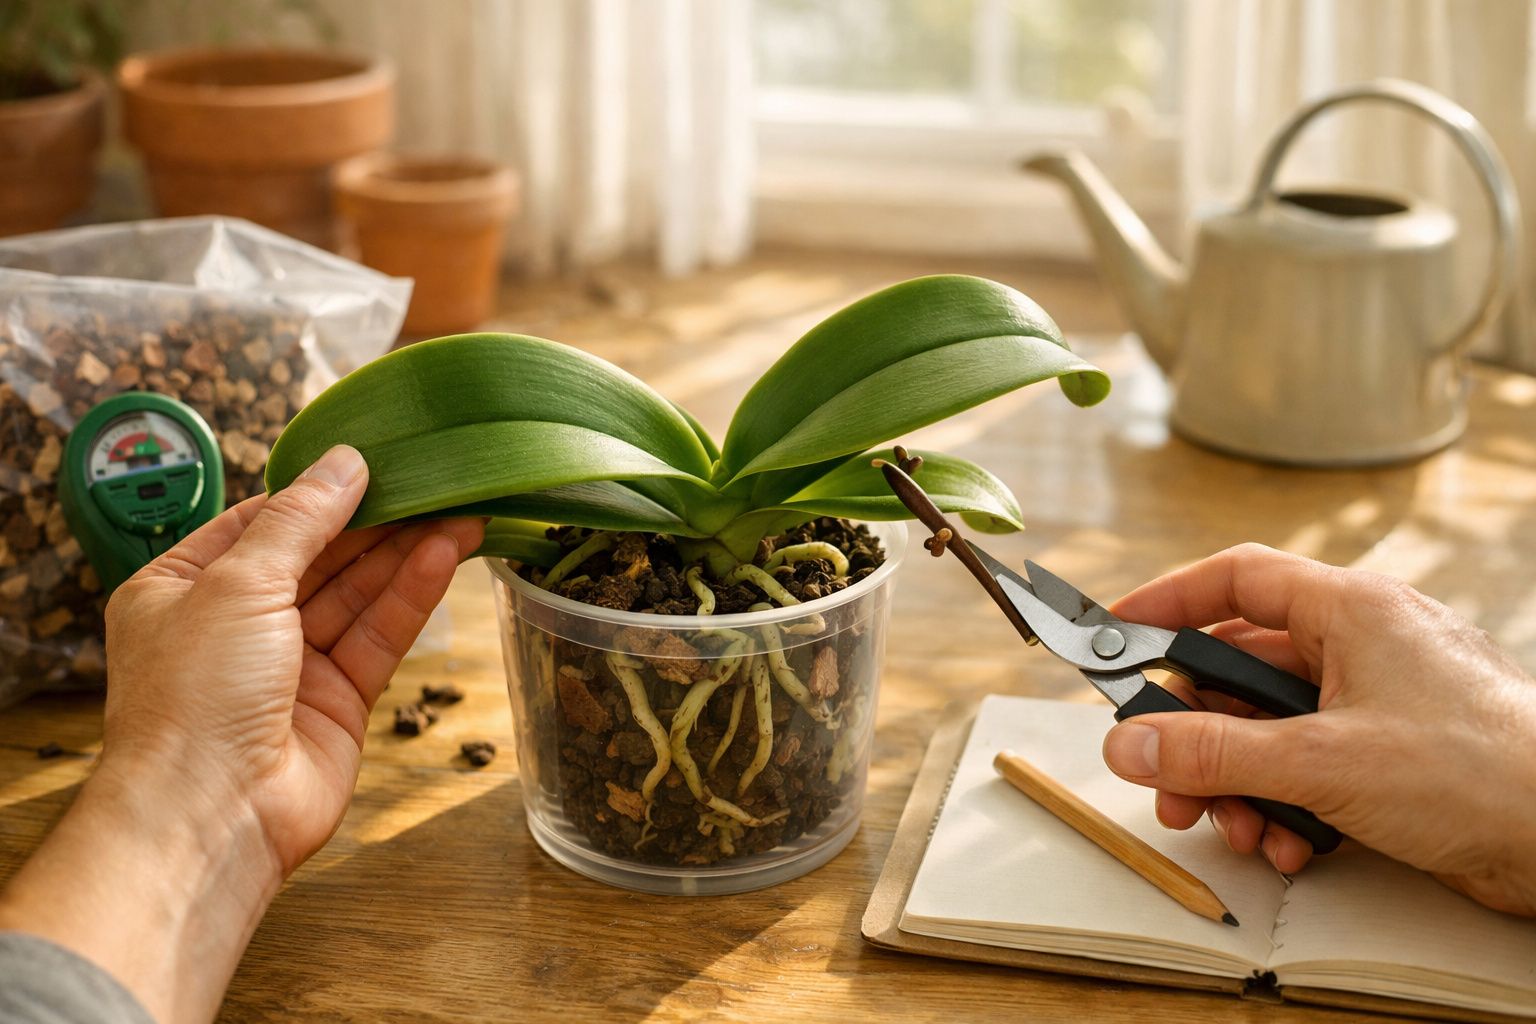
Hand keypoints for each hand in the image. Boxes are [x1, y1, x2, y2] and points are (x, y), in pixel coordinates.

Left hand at [101, 443, 481, 875]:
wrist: (210, 816)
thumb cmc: (193, 699)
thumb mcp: (237, 583)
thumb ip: (299, 520)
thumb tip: (343, 463)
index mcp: (182, 589)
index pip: (259, 523)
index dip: (316, 494)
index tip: (372, 462)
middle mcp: (235, 625)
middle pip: (317, 557)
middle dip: (374, 522)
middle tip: (433, 483)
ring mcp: (290, 666)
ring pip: (356, 594)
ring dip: (405, 553)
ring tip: (460, 512)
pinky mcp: (338, 700)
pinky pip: (378, 635)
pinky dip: (411, 596)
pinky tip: (444, 556)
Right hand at [1100, 543, 1535, 916]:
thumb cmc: (1482, 772)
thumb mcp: (1321, 761)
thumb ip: (1212, 752)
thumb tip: (1129, 745)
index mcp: (1351, 610)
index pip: (1237, 579)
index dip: (1168, 600)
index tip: (1115, 633)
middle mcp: (1362, 647)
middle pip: (1241, 671)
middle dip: (1196, 732)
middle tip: (1162, 774)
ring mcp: (1378, 703)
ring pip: (1270, 728)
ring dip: (1237, 781)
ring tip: (1232, 827)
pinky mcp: (1392, 757)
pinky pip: (1308, 767)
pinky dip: (1284, 804)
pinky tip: (1288, 844)